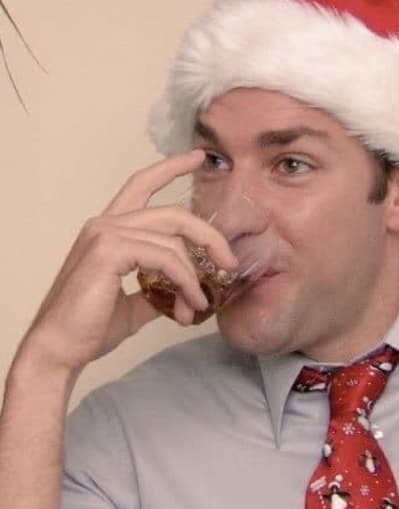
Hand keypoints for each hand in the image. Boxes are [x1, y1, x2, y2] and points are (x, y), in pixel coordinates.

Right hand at [18, 150, 236, 375]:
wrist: (60, 350)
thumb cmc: (91, 326)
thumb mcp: (137, 301)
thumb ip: (160, 286)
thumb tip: (189, 291)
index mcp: (110, 229)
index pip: (142, 184)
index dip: (171, 167)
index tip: (199, 158)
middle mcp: (106, 223)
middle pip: (172, 213)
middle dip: (208, 236)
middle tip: (229, 262)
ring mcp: (105, 233)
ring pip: (173, 240)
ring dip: (195, 275)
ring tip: (201, 304)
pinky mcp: (108, 250)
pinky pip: (165, 258)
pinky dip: (185, 281)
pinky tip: (190, 304)